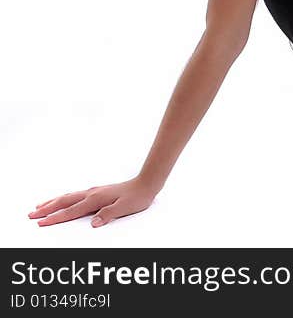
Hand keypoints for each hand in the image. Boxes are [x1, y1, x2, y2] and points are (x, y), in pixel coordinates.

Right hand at [28, 177, 159, 227]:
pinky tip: (63, 200)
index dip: (55, 218)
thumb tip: (93, 223)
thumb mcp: (124, 208)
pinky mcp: (98, 191)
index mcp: (95, 200)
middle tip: (31, 215)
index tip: (40, 223)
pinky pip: (75, 195)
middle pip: (64, 202)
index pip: (71, 211)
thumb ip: (108, 215)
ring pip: (68, 197)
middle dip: (47, 209)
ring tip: (40, 206)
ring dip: (53, 202)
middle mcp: (92, 194)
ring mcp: (94, 191)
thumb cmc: (137, 197)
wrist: (146, 183)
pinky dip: (64, 198)